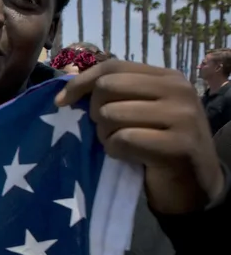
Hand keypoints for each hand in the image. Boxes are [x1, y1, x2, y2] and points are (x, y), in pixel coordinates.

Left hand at [56, 60, 224, 213]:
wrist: (193, 187)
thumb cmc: (157, 146)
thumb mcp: (141, 111)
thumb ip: (115, 93)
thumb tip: (68, 83)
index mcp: (168, 77)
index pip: (112, 67)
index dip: (80, 83)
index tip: (61, 102)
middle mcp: (179, 91)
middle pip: (107, 87)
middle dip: (96, 113)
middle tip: (108, 131)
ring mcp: (182, 117)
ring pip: (111, 114)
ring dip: (106, 135)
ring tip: (123, 146)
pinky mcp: (178, 145)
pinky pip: (123, 139)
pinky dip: (116, 151)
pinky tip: (130, 158)